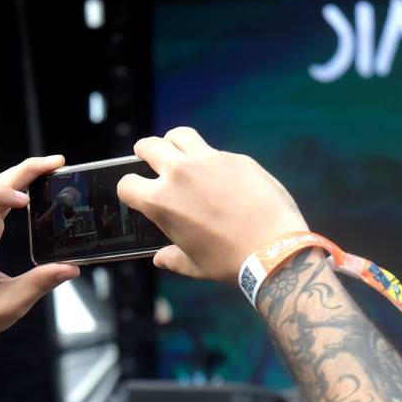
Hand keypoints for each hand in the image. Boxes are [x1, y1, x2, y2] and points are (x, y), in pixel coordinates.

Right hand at [117, 127, 307, 284]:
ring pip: (180, 136)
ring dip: (173, 142)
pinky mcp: (236, 159)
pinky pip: (216, 151)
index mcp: (160, 201)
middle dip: (144, 151)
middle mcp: (179, 174)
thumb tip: (160, 258)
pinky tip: (220, 175)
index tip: (136, 192)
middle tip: (147, 155)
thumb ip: (172, 258)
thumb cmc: (229, 262)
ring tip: (177, 150)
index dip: (129, 190)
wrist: (273, 250)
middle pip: (149, 146)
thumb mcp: (194, 265)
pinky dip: (211, 159)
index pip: (127, 184)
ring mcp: (209, 160)